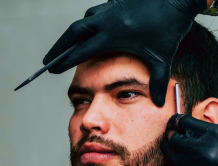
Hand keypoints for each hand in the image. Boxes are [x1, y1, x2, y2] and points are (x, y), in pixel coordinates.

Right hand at [43, 0, 206, 106]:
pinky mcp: (116, 2)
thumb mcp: (162, 57)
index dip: (66, 60)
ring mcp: (111, 8)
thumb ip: (159, 81)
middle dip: (58, 47)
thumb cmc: (171, 28)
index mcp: (114, 35)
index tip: (52, 68)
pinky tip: (90, 29)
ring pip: (84, 21)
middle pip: (74, 33)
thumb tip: (159, 103)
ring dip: (72, 34)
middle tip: (47, 59)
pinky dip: (88, 23)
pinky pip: (95, 13)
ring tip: (65, 46)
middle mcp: (107, 20)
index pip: (82, 50)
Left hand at [161, 113, 217, 165]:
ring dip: (169, 151)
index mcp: (215, 133)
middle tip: (169, 134)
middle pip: (175, 138)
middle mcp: (205, 150)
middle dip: (170, 134)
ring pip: (172, 157)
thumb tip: (197, 133)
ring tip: (168, 148)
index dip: (176, 121)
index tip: (174, 122)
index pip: (184, 122)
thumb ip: (213, 132)